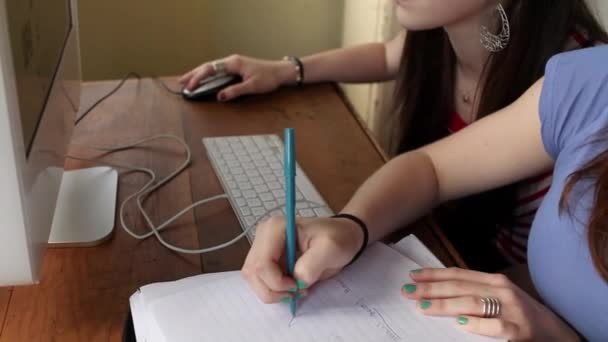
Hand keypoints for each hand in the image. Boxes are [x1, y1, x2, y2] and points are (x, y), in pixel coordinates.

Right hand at [178, 55, 296, 100]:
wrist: (280, 72)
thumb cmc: (268, 78)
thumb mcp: (252, 86)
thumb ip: (235, 91)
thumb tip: (219, 96)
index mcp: (233, 63)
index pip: (210, 69)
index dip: (198, 78)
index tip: (190, 86)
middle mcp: (231, 61)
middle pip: (207, 66)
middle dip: (193, 74)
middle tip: (181, 82)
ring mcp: (233, 64)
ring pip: (212, 68)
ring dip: (199, 74)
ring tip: (187, 81)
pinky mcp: (236, 68)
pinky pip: (218, 70)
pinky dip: (208, 75)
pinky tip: (204, 79)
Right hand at [241, 216, 363, 302]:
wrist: (340, 237)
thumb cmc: (336, 238)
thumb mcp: (331, 248)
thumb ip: (312, 264)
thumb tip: (297, 279)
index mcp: (275, 228)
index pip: (262, 263)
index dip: (277, 282)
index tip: (299, 285)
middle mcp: (263, 236)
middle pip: (253, 273)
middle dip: (274, 289)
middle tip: (297, 290)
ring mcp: (261, 247)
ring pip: (253, 279)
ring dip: (272, 291)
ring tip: (295, 288)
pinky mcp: (264, 258)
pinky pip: (259, 280)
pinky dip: (273, 289)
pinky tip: (290, 285)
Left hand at [401, 268, 579, 340]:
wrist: (557, 334)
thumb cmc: (521, 315)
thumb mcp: (499, 298)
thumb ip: (474, 292)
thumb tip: (438, 292)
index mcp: (495, 281)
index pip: (459, 274)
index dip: (434, 274)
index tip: (411, 276)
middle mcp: (502, 291)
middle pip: (460, 287)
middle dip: (431, 289)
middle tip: (407, 291)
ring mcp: (512, 310)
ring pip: (472, 303)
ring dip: (445, 305)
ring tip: (423, 307)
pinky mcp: (519, 330)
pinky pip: (494, 325)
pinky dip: (476, 324)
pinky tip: (459, 324)